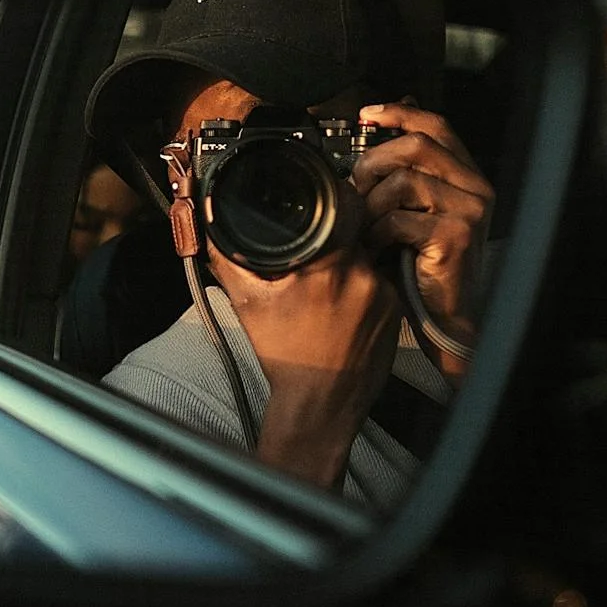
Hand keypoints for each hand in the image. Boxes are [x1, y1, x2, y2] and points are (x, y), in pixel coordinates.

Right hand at [205, 183, 400, 491]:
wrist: (321, 402)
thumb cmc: (285, 357)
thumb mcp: (248, 304)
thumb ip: (228, 258)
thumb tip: (208, 226)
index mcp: (325, 265)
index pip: (338, 207)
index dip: (329, 203)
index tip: (319, 210)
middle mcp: (361, 274)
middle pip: (352, 231)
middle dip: (333, 239)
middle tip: (315, 260)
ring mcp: (384, 292)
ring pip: (367, 257)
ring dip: (349, 265)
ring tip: (327, 292)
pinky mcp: (397, 309)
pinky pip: (380, 282)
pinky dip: (364, 288)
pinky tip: (345, 309)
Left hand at [351, 101, 493, 377]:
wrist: (444, 317)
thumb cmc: (421, 265)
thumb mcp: (412, 211)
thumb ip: (401, 176)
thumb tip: (368, 134)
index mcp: (466, 175)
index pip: (436, 126)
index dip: (400, 113)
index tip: (366, 114)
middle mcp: (476, 187)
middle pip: (416, 146)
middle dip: (374, 164)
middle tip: (356, 189)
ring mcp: (470, 210)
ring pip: (403, 182)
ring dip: (372, 205)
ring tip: (367, 228)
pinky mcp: (455, 235)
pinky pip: (399, 219)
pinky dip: (378, 234)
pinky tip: (379, 248)